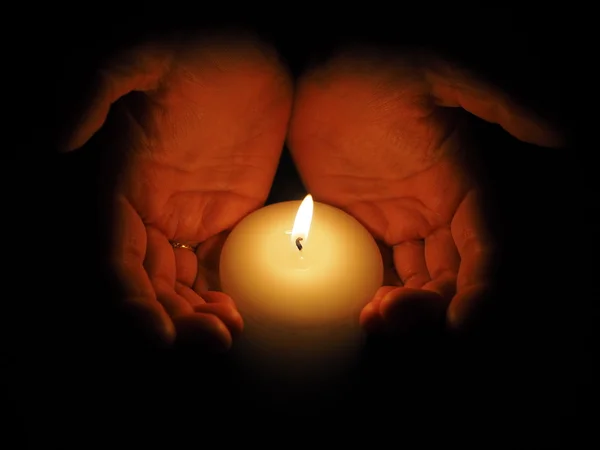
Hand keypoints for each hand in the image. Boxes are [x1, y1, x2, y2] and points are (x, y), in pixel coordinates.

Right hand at [63, 34, 292, 348]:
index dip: (132, 298)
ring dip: (199, 313)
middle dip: (174, 317)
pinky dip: (225, 290)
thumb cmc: (198, 47)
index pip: (117, 255)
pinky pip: (220, 262)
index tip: (160, 332)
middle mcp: (152, 207)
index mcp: (125, 183)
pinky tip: (242, 308)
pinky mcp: (229, 212)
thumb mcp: (147, 55)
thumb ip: (102, 85)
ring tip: (229, 331)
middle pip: (151, 280)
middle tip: (214, 338)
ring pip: (183, 280)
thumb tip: (62, 137)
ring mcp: (190, 213)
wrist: (251, 50)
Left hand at [288, 49, 562, 333]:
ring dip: (398, 306)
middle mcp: (432, 210)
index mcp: (459, 185)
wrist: (319, 67)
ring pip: (410, 278)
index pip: (482, 247)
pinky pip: (369, 264)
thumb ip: (495, 102)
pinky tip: (349, 303)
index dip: (478, 286)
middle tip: (389, 316)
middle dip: (429, 305)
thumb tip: (558, 132)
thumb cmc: (378, 63)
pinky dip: (365, 289)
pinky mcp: (355, 220)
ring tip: (370, 317)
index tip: (461, 319)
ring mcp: (394, 218)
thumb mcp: (440, 74)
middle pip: (446, 274)